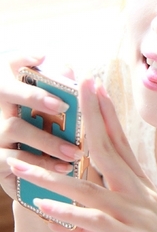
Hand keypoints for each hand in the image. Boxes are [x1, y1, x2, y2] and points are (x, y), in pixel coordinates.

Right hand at [0, 54, 81, 198]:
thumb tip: (67, 68)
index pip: (10, 65)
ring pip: (15, 127)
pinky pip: (15, 159)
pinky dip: (42, 163)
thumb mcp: (52, 116)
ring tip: (74, 151)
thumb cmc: (46, 137)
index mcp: (12, 91)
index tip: (42, 55)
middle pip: (6, 91)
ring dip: (48, 140)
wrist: (30, 176)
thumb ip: (58, 91)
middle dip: (34, 96)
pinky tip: (64, 167)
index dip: (23, 58)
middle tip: (62, 105)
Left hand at [6, 77, 156, 231]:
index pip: (120, 143)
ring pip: (89, 189)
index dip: (106, 114)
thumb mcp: (134, 229)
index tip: (93, 87)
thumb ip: (100, 221)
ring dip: (52, 176)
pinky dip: (69, 217)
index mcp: (140, 187)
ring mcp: (136, 216)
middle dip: (89, 118)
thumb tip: (68, 220)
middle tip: (74, 87)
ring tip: (21, 164)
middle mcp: (138, 195)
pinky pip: (96, 225)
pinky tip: (45, 210)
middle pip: (107, 150)